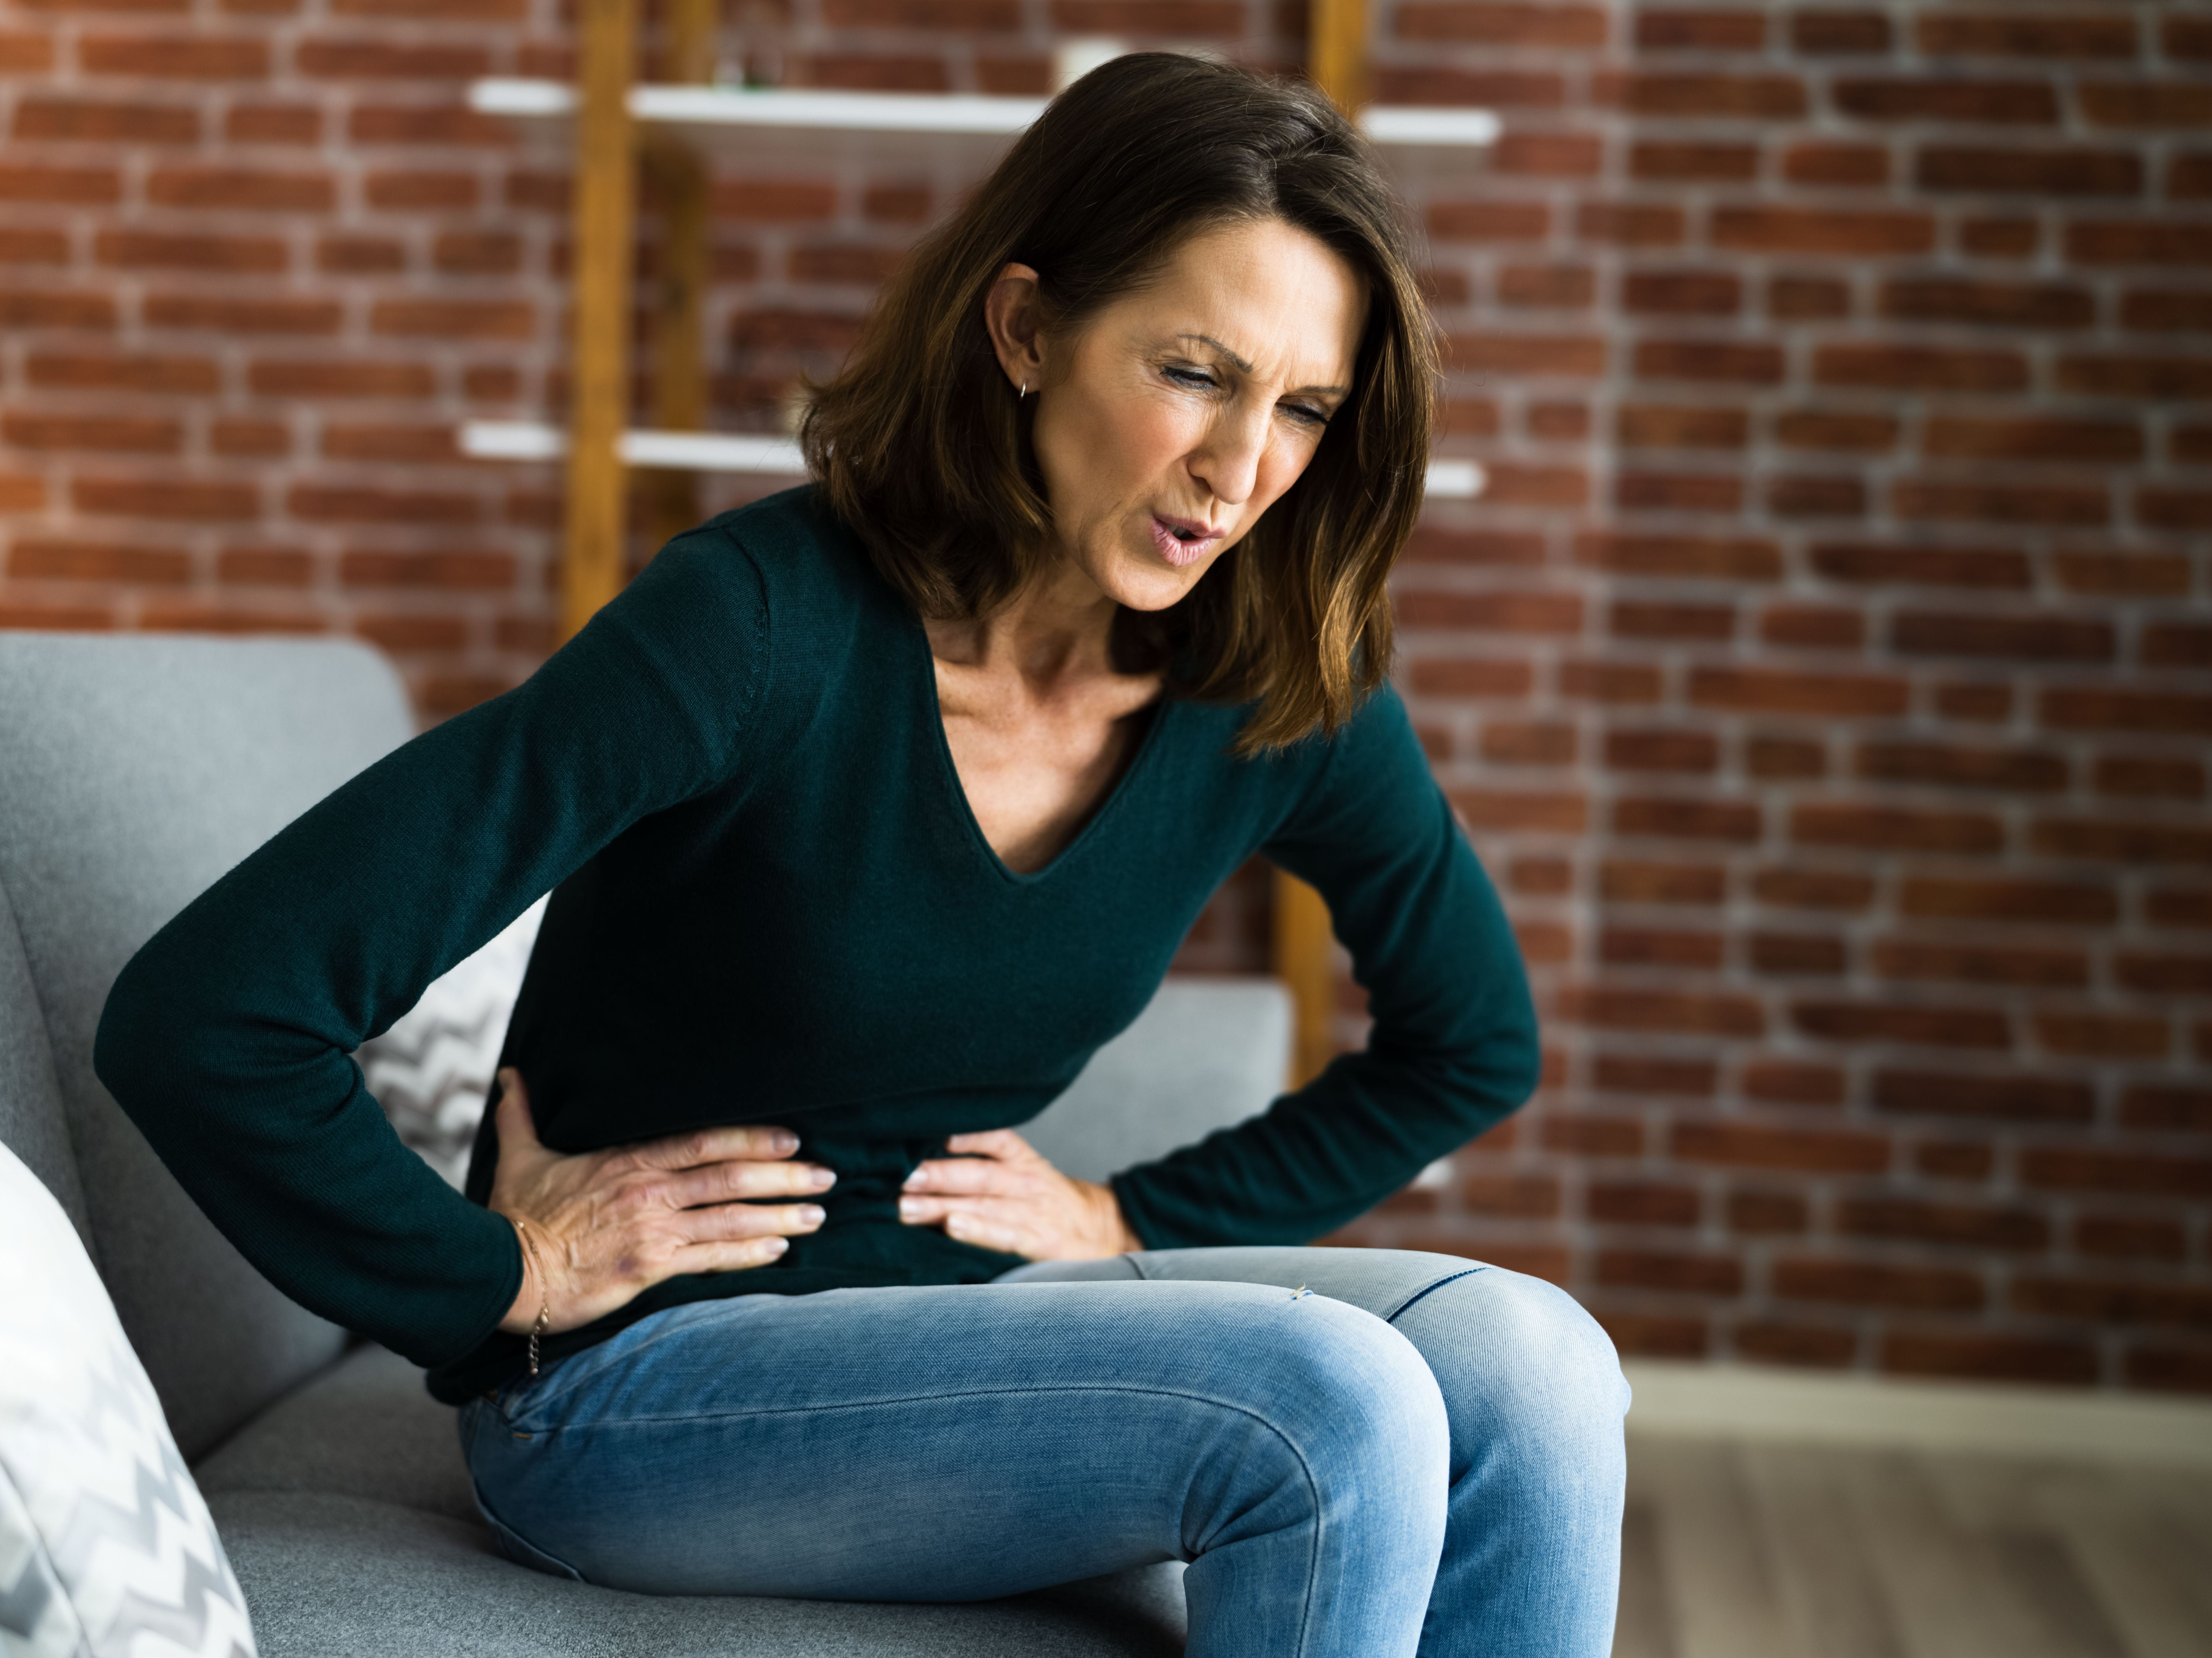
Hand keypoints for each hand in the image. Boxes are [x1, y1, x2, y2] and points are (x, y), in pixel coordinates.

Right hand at [488, 1067, 834, 1335]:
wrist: (505, 1272)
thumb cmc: (516, 1216)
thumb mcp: (521, 1157)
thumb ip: (522, 1115)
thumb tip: (510, 1074)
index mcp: (627, 1161)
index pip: (704, 1141)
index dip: (752, 1137)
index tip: (792, 1138)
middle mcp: (648, 1191)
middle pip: (730, 1177)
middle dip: (784, 1176)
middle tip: (827, 1175)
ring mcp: (651, 1230)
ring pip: (730, 1217)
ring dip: (780, 1217)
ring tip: (819, 1215)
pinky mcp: (648, 1268)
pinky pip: (711, 1258)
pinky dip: (749, 1253)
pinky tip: (779, 1251)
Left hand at [898, 1129, 1140, 1260]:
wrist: (1101, 1231)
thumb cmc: (1045, 1202)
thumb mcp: (1023, 1173)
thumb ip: (982, 1167)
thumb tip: (920, 1164)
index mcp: (1022, 1161)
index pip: (996, 1139)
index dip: (967, 1135)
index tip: (932, 1132)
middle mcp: (1027, 1182)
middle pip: (978, 1174)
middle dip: (937, 1175)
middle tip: (899, 1177)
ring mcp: (1033, 1212)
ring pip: (984, 1205)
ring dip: (942, 1206)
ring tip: (906, 1207)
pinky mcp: (1039, 1242)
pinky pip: (1005, 1235)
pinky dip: (979, 1230)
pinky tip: (953, 1227)